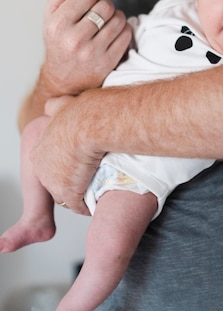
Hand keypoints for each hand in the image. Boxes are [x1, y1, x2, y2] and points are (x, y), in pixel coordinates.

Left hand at [31, 94, 103, 214]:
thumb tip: (51, 105)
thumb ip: (55, 107)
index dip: (65, 165)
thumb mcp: (63, 105)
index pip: (50, 165)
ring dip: (78, 194)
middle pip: (55, 182)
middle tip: (87, 177)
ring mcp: (53, 182)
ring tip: (93, 190)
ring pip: (65, 195)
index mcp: (40, 150)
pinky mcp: (68, 193)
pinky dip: (86, 206)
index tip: (79, 162)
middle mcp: (42, 168)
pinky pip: (78, 206)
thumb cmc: (82, 113)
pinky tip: (95, 201)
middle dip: (69, 182)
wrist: (89, 124)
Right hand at [41, 0, 131, 97]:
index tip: (87, 5)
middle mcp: (74, 40)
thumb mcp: (51, 14)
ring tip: (105, 24)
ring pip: (119, 18)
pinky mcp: (108, 62)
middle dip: (104, 6)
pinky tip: (112, 34)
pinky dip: (123, 30)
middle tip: (97, 15)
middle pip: (106, 5)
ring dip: (115, 17)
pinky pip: (127, 34)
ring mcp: (93, 53)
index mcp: (58, 25)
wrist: (63, 79)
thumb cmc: (59, 40)